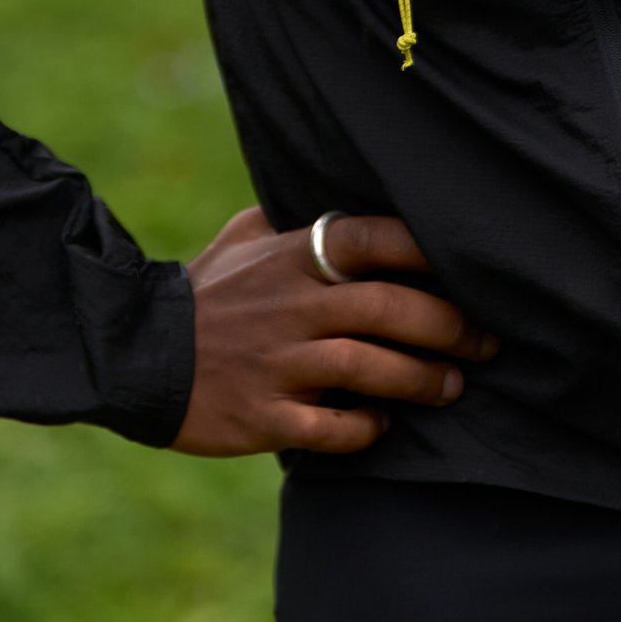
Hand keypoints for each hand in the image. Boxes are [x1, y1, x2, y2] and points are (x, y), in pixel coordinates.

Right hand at [170, 206, 499, 456]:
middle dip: (449, 326)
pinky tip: (384, 426)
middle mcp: (291, 306)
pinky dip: (365, 429)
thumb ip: (296, 218)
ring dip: (420, 379)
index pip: (374, 238)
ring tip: (453, 386)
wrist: (133, 355)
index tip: (473, 266)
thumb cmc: (203, 292)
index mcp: (292, 256)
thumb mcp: (243, 237)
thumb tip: (345, 192)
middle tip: (487, 341)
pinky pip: (329, 428)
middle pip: (388, 308)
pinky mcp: (262, 417)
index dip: (430, 249)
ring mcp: (276, 364)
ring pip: (368, 369)